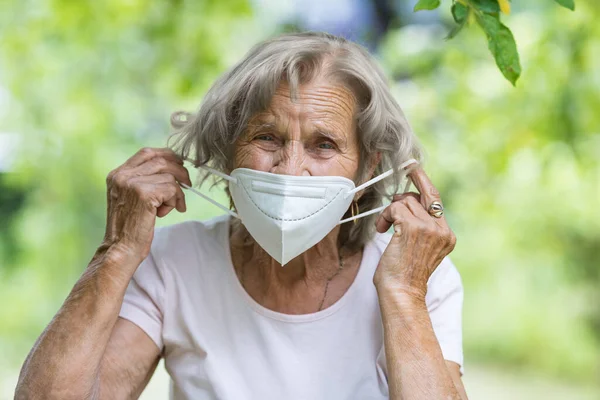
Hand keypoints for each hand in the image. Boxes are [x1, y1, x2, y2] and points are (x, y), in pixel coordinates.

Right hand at [101, 147, 191, 263]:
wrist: (120, 248)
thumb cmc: (129, 227)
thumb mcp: (130, 198)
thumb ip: (143, 182)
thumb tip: (172, 170)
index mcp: (117, 175)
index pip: (146, 153)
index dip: (167, 155)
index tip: (179, 163)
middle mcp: (122, 176)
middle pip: (161, 160)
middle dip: (179, 170)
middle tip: (187, 183)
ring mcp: (132, 184)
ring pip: (169, 176)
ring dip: (176, 192)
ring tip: (169, 207)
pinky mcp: (144, 194)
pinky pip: (172, 189)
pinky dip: (175, 200)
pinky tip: (165, 213)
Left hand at [373, 163, 455, 301]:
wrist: (402, 292)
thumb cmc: (404, 274)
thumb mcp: (419, 248)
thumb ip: (420, 227)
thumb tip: (405, 202)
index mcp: (446, 235)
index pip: (435, 201)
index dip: (423, 182)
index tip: (414, 168)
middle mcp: (441, 229)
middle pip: (422, 195)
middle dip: (407, 189)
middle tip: (398, 185)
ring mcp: (429, 228)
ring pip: (405, 200)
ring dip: (390, 212)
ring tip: (385, 228)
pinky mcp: (413, 227)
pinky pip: (395, 208)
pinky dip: (385, 217)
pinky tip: (382, 230)